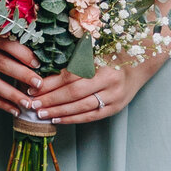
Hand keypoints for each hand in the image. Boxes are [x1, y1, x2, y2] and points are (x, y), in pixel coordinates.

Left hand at [31, 45, 170, 124]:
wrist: (139, 66)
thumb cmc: (110, 55)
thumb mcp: (92, 51)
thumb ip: (71, 58)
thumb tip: (40, 69)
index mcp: (101, 64)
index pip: (70, 77)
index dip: (49, 83)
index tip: (32, 87)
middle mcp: (109, 82)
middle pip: (74, 94)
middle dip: (50, 99)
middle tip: (31, 103)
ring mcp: (114, 97)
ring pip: (81, 108)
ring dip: (58, 112)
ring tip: (40, 113)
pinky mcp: (116, 108)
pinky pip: (91, 116)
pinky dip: (73, 119)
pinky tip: (57, 120)